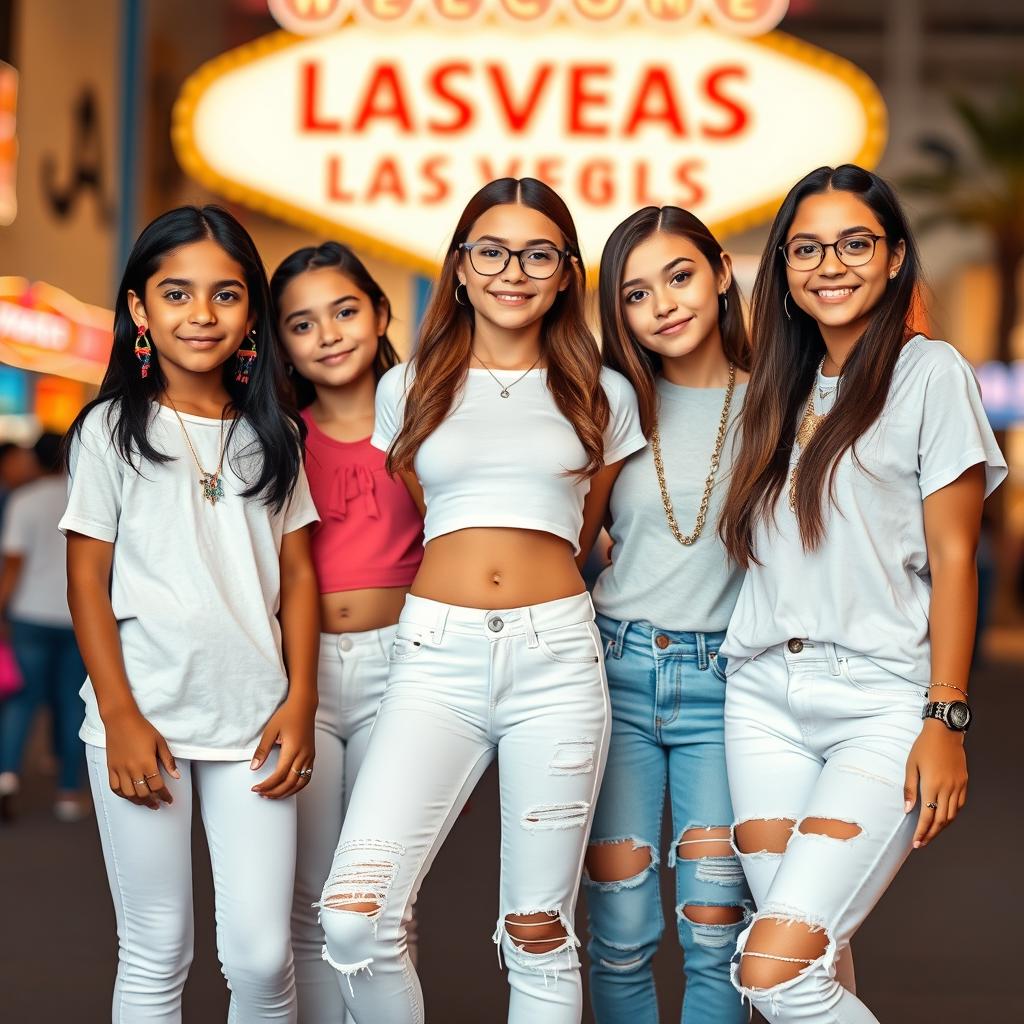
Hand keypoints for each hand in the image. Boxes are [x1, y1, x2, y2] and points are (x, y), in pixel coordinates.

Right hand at [103, 708, 179, 808]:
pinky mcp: (110, 768)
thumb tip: (176, 776)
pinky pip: (114, 788)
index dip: (165, 796)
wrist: (120, 719)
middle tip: (158, 803)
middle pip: (143, 793)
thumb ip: (168, 761)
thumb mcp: (160, 742)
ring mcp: (119, 769)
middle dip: (153, 801)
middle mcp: (132, 769)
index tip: (169, 800)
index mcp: (147, 762)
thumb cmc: (142, 728)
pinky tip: (130, 796)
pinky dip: (123, 795)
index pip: (158, 786)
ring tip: (146, 802)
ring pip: (129, 794)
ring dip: (138, 801)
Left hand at [250, 696, 315, 798]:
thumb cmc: (287, 715)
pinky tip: (287, 787)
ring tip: (273, 795)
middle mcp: (304, 755)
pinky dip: (297, 786)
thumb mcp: (270, 730)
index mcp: (293, 749)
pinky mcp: (312, 756)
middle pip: (290, 783)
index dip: (267, 785)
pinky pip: (306, 777)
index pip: (279, 775)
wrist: (304, 706)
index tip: (255, 788)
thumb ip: (262, 750)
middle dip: (275, 792)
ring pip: (301, 783)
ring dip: (286, 792)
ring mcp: (310, 756)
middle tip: (262, 794)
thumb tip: (253, 767)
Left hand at [903, 720, 966, 848]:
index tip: (916, 842)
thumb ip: (909, 789)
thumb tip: (907, 810)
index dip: (922, 832)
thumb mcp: (910, 766)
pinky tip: (943, 818)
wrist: (944, 733)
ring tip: (930, 833)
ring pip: (952, 815)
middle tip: (921, 843)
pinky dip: (951, 815)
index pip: (927, 816)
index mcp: (932, 785)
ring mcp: (957, 786)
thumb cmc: (923, 747)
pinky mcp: (963, 783)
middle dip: (931, 834)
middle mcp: (947, 788)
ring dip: (941, 827)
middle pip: (941, 820)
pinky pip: (959, 805)